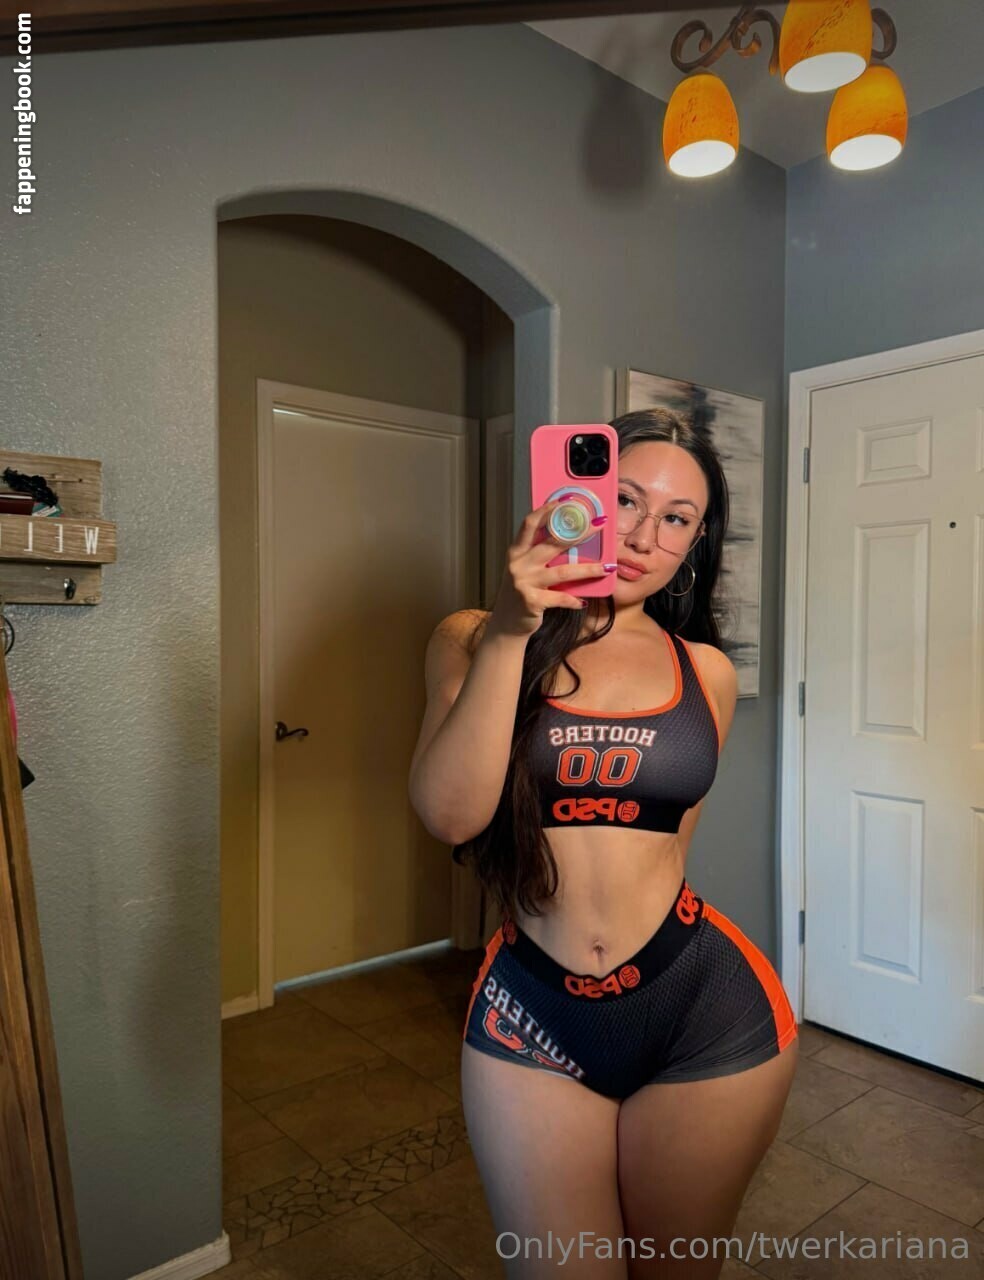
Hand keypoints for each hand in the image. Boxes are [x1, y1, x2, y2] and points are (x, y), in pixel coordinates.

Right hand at [488, 500, 609, 637]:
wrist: (506, 624)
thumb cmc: (521, 591)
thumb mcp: (525, 569)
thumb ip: (539, 553)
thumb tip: (569, 537)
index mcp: (516, 552)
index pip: (530, 524)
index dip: (547, 510)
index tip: (566, 501)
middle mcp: (518, 564)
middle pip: (552, 543)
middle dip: (579, 533)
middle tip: (599, 525)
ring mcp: (524, 583)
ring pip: (562, 572)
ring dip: (587, 569)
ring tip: (607, 567)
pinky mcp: (531, 602)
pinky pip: (559, 599)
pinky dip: (573, 600)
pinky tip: (583, 601)